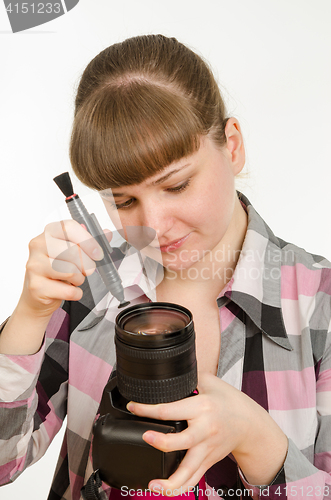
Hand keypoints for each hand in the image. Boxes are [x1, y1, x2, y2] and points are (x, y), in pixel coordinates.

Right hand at [19, 219, 110, 317]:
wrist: (38, 293)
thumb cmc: (57, 268)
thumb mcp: (73, 251)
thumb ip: (90, 242)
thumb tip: (107, 234)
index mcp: (49, 232)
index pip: (70, 228)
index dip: (89, 241)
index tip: (98, 253)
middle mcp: (39, 246)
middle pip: (73, 251)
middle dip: (87, 264)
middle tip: (87, 270)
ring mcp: (34, 266)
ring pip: (70, 271)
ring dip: (80, 279)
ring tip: (75, 279)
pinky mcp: (36, 286)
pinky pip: (68, 291)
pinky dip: (75, 293)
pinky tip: (69, 290)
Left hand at [127, 372, 287, 495]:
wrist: (250, 423)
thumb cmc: (229, 401)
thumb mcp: (209, 382)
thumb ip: (188, 378)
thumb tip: (166, 372)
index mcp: (202, 407)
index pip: (171, 409)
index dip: (148, 409)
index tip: (133, 407)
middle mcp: (205, 430)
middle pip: (182, 441)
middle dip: (161, 441)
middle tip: (145, 436)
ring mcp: (207, 449)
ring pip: (188, 470)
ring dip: (169, 481)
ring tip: (152, 484)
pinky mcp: (207, 461)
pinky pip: (193, 480)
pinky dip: (178, 488)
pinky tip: (161, 489)